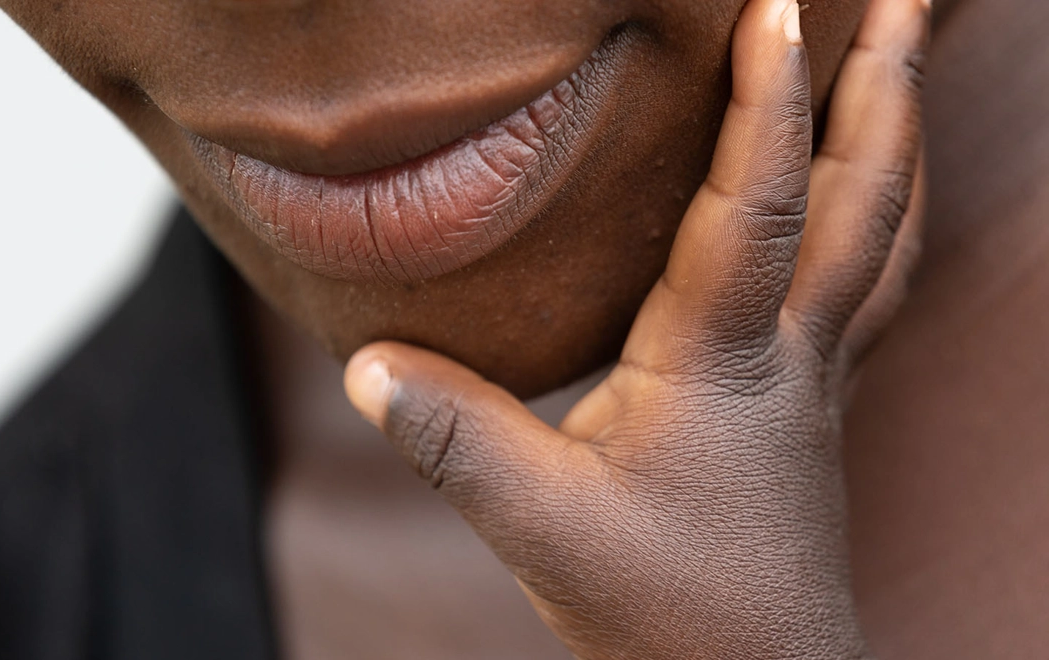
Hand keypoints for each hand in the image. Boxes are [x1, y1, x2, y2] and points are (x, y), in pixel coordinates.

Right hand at [342, 0, 928, 656]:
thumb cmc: (665, 615)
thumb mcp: (540, 526)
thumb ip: (453, 437)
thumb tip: (361, 365)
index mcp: (722, 362)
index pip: (759, 204)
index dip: (772, 97)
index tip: (782, 2)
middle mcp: (790, 352)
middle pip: (868, 196)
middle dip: (889, 83)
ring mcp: (817, 376)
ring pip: (887, 235)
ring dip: (901, 136)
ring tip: (905, 60)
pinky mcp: (815, 401)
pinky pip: (874, 282)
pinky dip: (887, 213)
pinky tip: (876, 195)